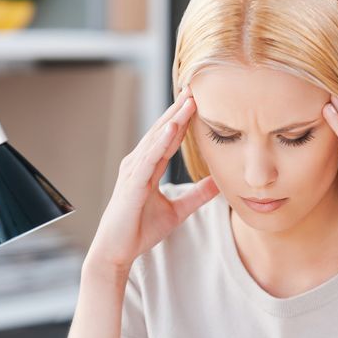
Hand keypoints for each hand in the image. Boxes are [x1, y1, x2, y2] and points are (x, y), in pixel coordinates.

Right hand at [87, 85, 219, 271]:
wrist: (118, 251)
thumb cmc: (140, 229)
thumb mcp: (178, 210)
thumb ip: (198, 195)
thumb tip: (220, 182)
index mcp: (148, 167)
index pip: (169, 137)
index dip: (183, 118)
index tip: (199, 99)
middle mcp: (138, 163)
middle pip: (163, 131)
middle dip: (179, 109)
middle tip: (196, 87)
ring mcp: (133, 171)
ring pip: (157, 139)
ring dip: (173, 118)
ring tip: (190, 99)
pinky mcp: (131, 184)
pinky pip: (148, 159)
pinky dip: (160, 142)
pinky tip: (173, 127)